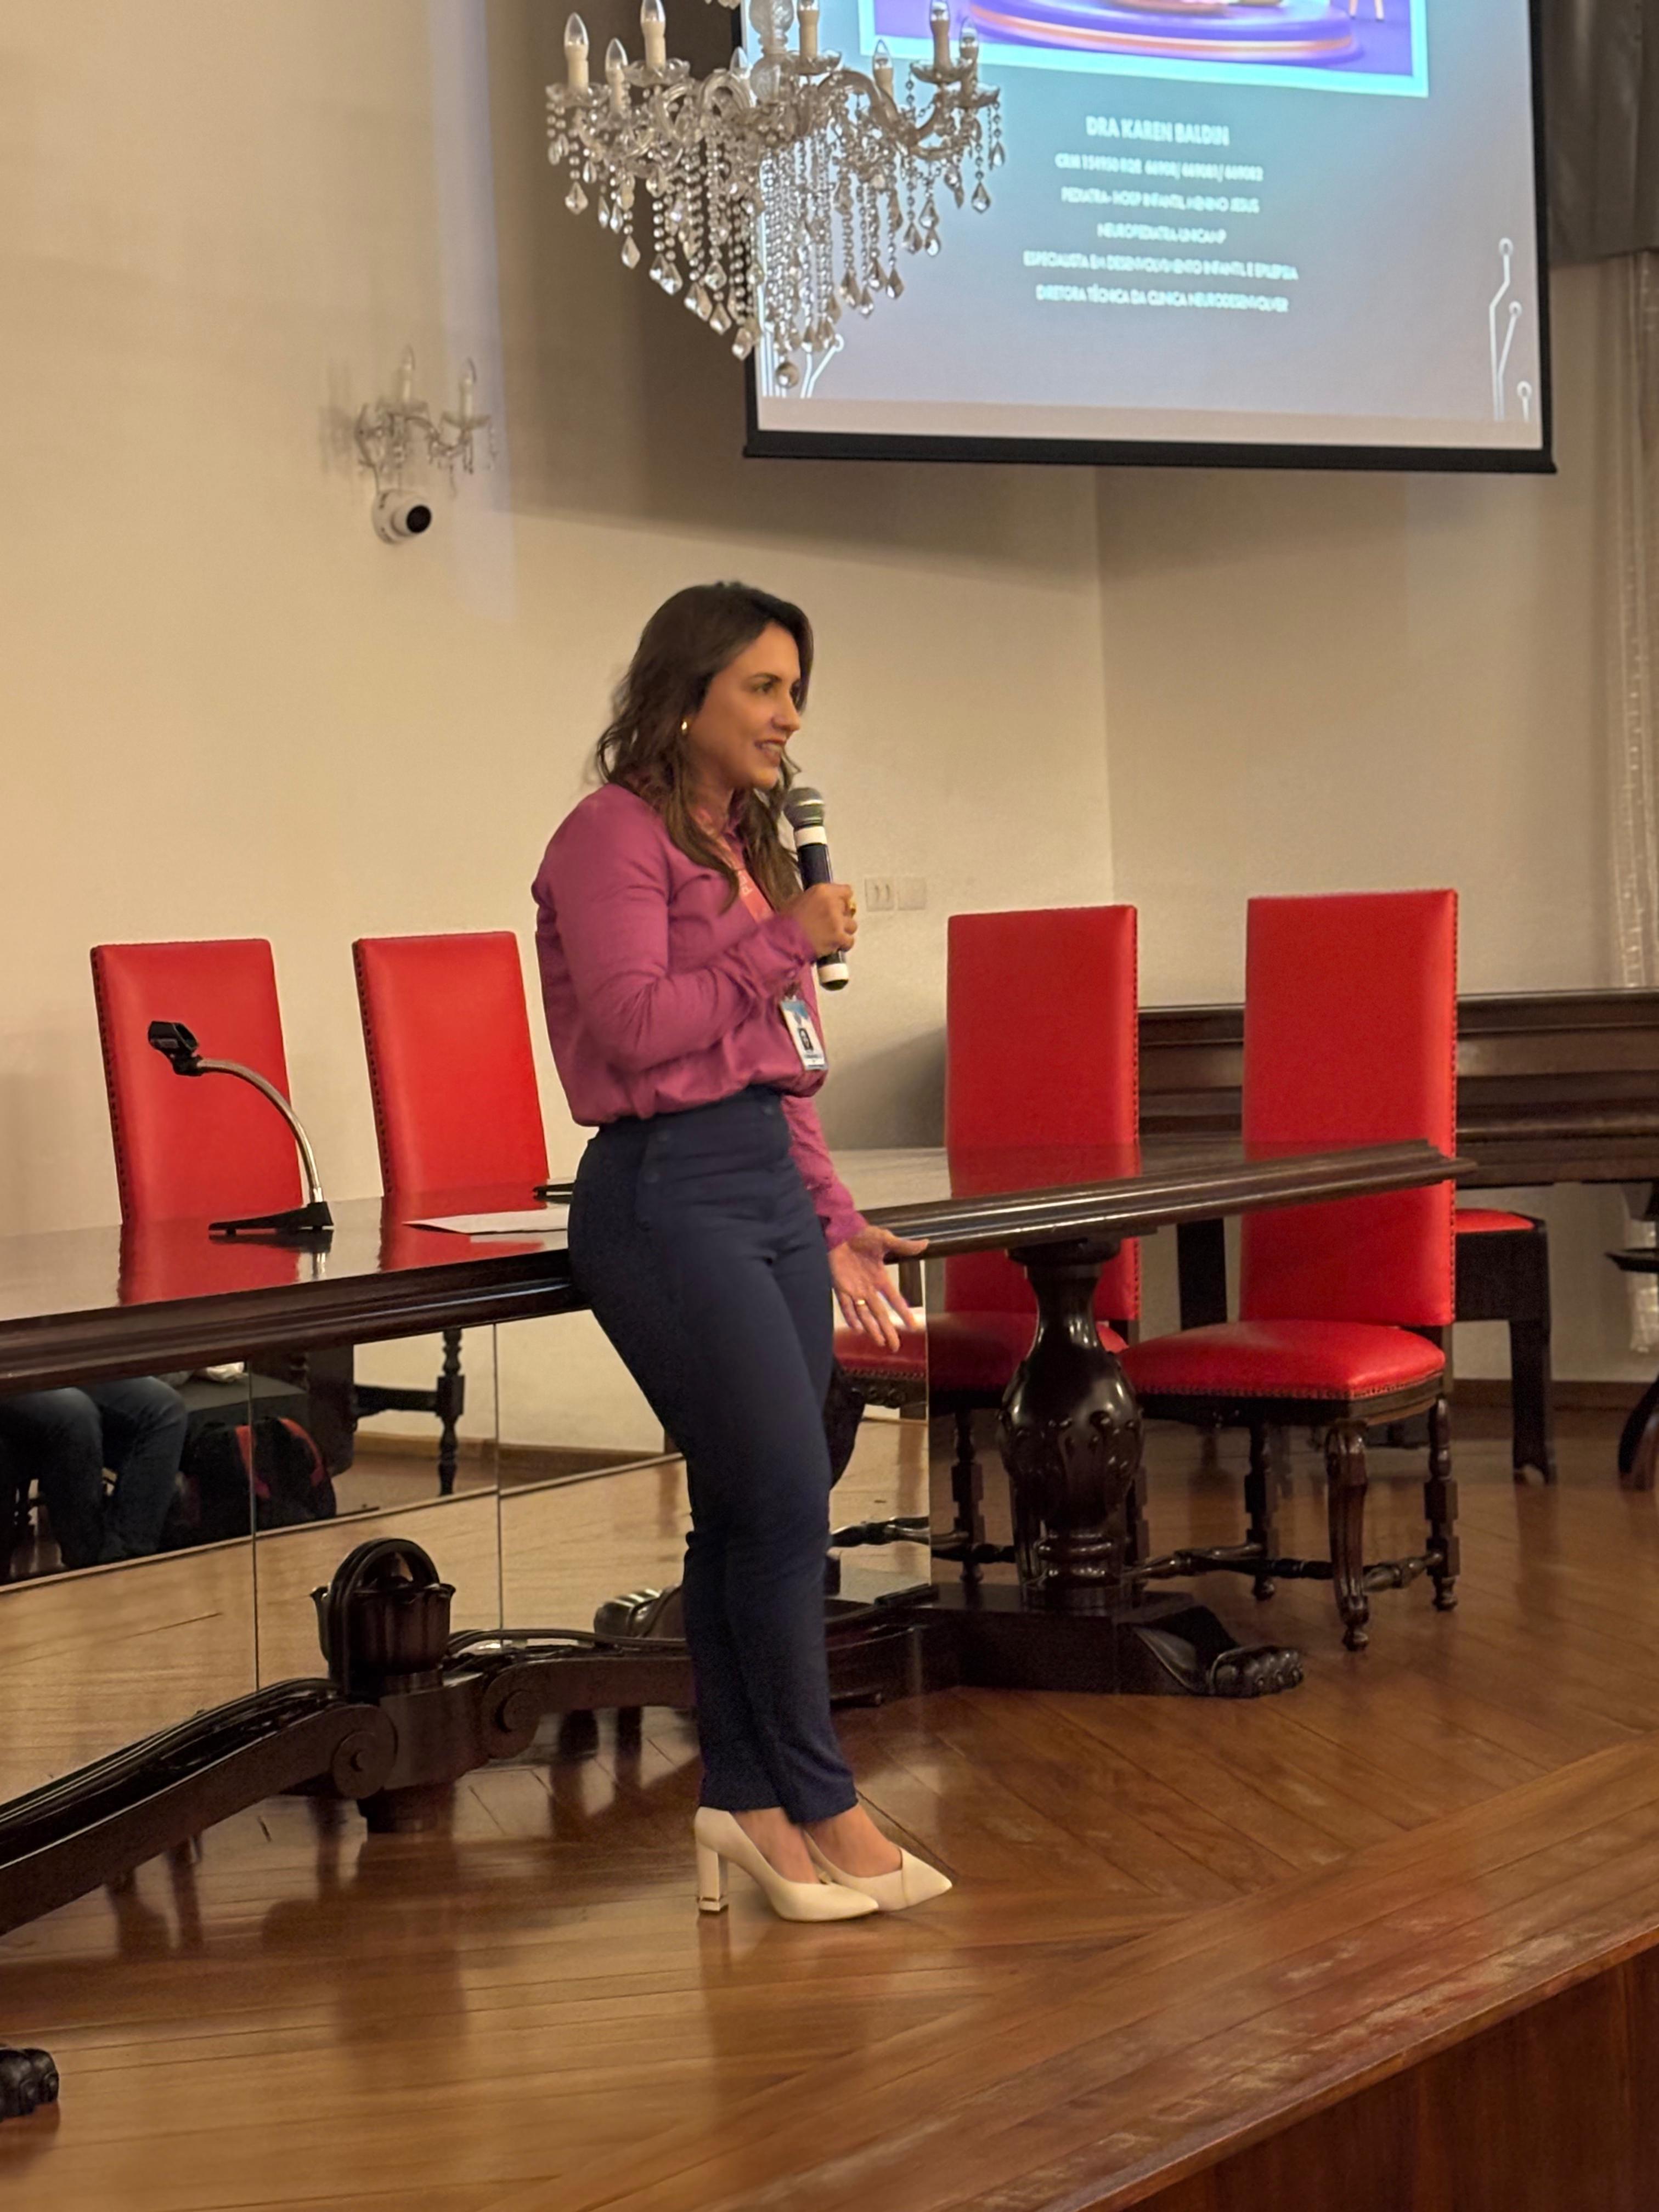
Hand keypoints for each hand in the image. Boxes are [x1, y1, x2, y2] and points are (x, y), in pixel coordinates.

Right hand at [785, 882, 857, 959]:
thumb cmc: (787, 920)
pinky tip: (836, 945)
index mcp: (822, 891)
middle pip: (848, 909)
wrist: (783, 940)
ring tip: (833, 936)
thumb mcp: (799, 900)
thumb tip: (826, 901)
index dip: (843, 900)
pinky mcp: (838, 937)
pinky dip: (844, 944)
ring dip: (844, 930)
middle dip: (841, 916)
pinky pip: (850, 941)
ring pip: (852, 925)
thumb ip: (817, 899)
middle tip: (831, 923)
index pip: (847, 891)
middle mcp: (833, 903)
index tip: (838, 906)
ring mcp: (837, 921)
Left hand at [830, 1226, 927, 1351]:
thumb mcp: (885, 1239)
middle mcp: (868, 1288)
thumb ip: (904, 1245)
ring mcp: (854, 1289)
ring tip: (880, 1342)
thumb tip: (926, 1243)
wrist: (839, 1231)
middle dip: (888, 1330)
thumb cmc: (861, 1234)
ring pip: (864, 1314)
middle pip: (880, 1313)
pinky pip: (845, 1305)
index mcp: (880, 1278)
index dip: (904, 1313)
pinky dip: (851, 1317)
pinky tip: (857, 1329)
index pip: (895, 1299)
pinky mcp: (839, 1287)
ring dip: (871, 1328)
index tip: (913, 1327)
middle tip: (895, 1347)